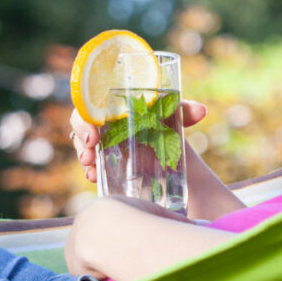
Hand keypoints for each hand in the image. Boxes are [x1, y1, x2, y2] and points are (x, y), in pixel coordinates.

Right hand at [69, 100, 207, 183]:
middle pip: (80, 124)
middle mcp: (101, 120)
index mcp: (111, 104)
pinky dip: (90, 169)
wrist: (167, 148)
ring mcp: (99, 141)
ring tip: (91, 170)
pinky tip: (94, 177)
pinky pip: (89, 162)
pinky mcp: (102, 159)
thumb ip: (183, 111)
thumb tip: (201, 111)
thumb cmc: (162, 124)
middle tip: (89, 153)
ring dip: (83, 156)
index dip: (85, 118)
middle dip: (81, 138)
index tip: (93, 133)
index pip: (89, 104)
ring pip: (81, 144)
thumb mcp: (170, 118)